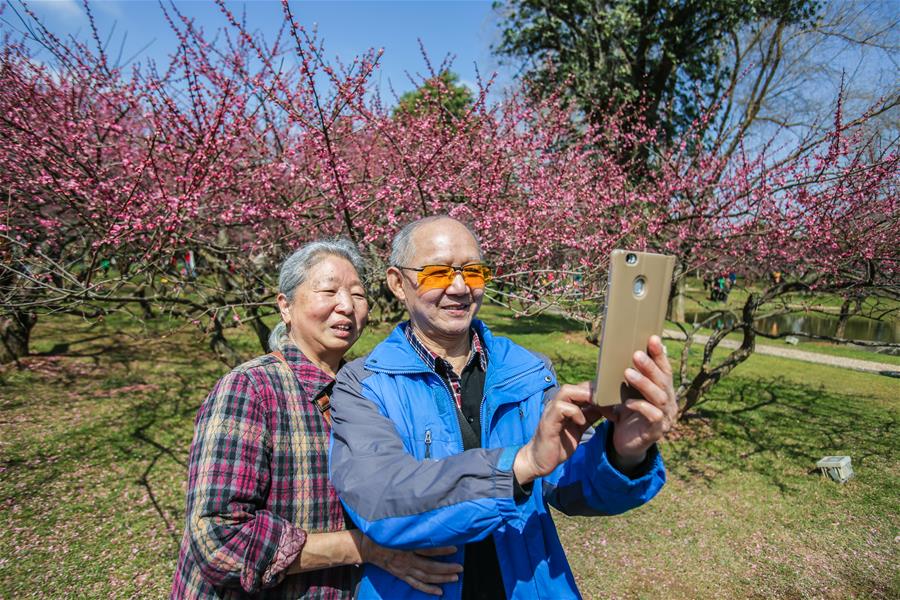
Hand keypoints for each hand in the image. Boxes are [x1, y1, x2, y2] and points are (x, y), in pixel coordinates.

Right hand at [359, 534, 461, 595]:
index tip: (455, 548)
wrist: (366, 547)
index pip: (426, 549)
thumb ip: (409, 526)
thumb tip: (425, 520)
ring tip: (454, 577)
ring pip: (425, 577)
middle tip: (460, 568)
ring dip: (441, 578)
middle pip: (429, 566)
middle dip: (446, 568)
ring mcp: (404, 570)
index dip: (441, 550)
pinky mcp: (401, 575)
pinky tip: (439, 591)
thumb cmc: (382, 534)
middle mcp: (406, 560)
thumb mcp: (394, 528)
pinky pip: (416, 585)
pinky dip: (428, 589)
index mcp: (405, 547)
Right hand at [514, 382, 604, 484]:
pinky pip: (561, 407)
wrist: (539, 460)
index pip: (582, 388)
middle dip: (594, 392)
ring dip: (585, 397)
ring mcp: (551, 411)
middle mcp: (557, 404)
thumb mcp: (579, 428)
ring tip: (597, 408)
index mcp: (565, 404)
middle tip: (609, 403)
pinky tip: (582, 422)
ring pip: (567, 391)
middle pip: (576, 386)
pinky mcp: (548, 421)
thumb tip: (604, 407)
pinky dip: (574, 412)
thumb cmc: (559, 444)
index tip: (612, 403)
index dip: (598, 393)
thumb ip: (589, 416)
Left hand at [600, 335, 677, 469]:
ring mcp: (666, 417)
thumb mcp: (627, 393)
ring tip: (627, 373)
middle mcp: (669, 402)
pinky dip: (641, 407)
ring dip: (644, 383)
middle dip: (650, 366)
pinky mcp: (657, 431)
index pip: (664, 369)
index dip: (659, 354)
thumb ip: (628, 377)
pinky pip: (654, 416)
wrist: (625, 443)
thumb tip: (616, 352)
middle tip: (636, 354)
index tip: (652, 338)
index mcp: (663, 390)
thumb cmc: (627, 414)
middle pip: (663, 381)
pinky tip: (628, 402)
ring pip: (660, 397)